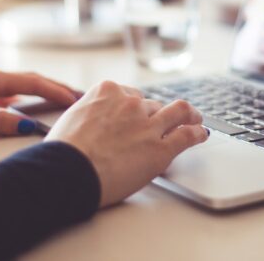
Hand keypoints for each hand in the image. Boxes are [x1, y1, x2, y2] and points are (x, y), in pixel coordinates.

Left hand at [0, 67, 77, 137]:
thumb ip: (0, 122)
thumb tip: (29, 127)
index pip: (32, 82)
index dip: (56, 91)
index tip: (75, 99)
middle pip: (30, 79)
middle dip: (55, 87)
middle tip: (78, 95)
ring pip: (19, 86)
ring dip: (41, 91)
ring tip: (60, 99)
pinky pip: (6, 93)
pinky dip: (23, 97)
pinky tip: (26, 106)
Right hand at [45, 80, 207, 207]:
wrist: (68, 171)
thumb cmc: (62, 152)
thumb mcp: (71, 119)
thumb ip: (88, 115)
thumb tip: (89, 123)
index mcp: (107, 92)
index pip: (131, 94)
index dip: (136, 107)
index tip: (140, 113)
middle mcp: (131, 103)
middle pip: (152, 105)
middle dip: (155, 116)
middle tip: (161, 124)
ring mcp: (148, 124)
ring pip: (177, 112)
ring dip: (188, 116)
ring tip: (195, 119)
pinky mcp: (160, 148)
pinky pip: (187, 135)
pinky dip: (197, 133)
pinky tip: (201, 134)